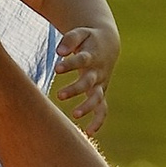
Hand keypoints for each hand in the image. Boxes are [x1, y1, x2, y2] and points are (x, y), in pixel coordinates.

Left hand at [50, 21, 118, 135]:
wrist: (107, 45)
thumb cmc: (88, 39)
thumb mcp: (80, 33)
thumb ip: (69, 40)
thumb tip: (59, 51)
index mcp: (92, 56)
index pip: (81, 60)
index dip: (70, 64)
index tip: (57, 68)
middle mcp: (97, 72)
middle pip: (88, 82)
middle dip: (75, 89)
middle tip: (59, 95)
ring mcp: (101, 83)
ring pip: (96, 98)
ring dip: (87, 107)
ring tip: (74, 115)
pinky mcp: (101, 92)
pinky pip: (102, 109)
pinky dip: (98, 121)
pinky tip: (88, 133)